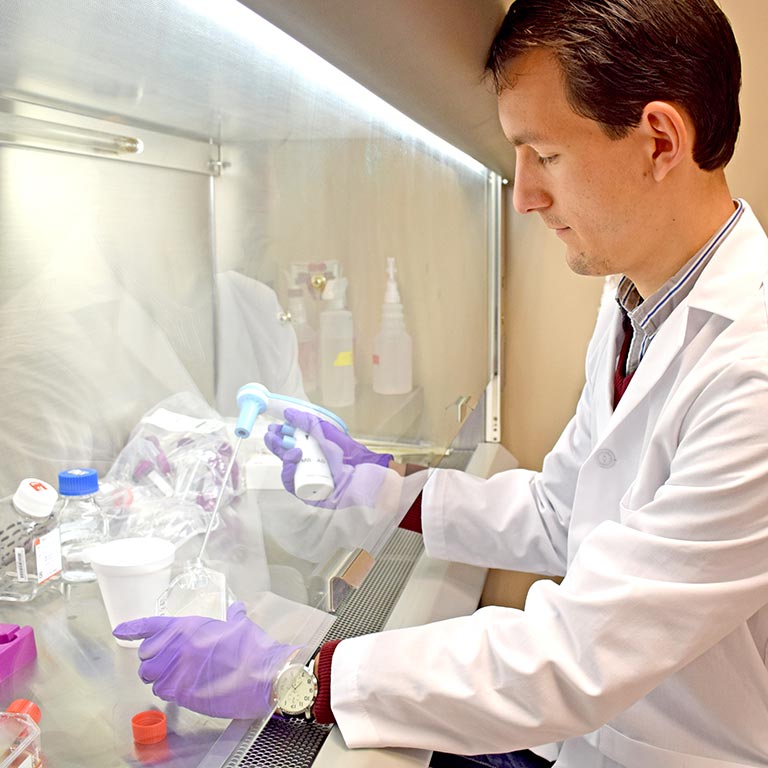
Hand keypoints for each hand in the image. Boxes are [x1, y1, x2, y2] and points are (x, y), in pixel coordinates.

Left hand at [112, 602, 297, 719]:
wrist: (262, 675)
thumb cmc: (253, 650)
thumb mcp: (240, 626)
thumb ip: (233, 616)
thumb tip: (236, 608)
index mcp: (189, 626)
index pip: (151, 625)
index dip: (132, 628)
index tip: (120, 630)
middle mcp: (178, 647)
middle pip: (146, 655)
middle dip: (153, 659)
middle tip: (168, 661)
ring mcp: (178, 670)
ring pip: (151, 677)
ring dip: (160, 677)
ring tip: (178, 676)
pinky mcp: (182, 692)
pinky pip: (163, 692)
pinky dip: (170, 691)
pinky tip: (186, 687)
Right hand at [264, 408, 392, 508]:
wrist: (365, 473)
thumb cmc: (350, 454)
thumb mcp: (328, 432)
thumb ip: (309, 422)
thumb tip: (288, 413)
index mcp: (312, 453)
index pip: (290, 445)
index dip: (280, 437)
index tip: (274, 427)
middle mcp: (308, 467)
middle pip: (285, 457)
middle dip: (276, 445)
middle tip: (272, 436)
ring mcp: (308, 482)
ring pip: (287, 471)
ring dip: (284, 457)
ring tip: (291, 448)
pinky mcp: (308, 496)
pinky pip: (293, 485)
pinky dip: (289, 472)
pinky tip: (295, 457)